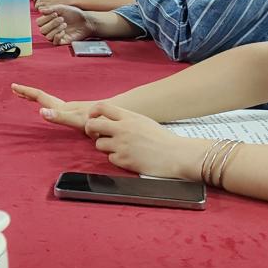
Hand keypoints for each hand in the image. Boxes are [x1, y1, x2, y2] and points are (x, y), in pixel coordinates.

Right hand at [10, 85, 94, 131]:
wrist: (117, 120)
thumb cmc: (98, 121)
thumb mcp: (77, 120)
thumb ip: (60, 116)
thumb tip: (42, 111)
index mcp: (62, 107)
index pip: (41, 96)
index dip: (27, 91)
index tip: (14, 86)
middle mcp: (66, 107)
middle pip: (43, 97)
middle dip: (29, 93)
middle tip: (15, 89)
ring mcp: (72, 110)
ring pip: (50, 103)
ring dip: (38, 99)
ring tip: (28, 97)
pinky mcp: (79, 116)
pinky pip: (59, 111)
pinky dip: (50, 108)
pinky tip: (53, 112)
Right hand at [36, 4, 95, 44]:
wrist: (85, 21)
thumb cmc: (74, 14)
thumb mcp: (62, 8)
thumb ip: (51, 9)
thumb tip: (40, 10)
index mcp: (48, 20)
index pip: (39, 22)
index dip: (46, 18)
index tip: (55, 13)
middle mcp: (51, 29)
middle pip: (42, 30)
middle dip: (52, 23)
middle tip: (62, 19)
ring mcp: (56, 35)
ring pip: (47, 36)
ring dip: (55, 29)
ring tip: (64, 24)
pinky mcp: (62, 41)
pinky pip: (54, 42)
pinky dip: (58, 36)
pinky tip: (64, 31)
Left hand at [83, 103, 202, 179]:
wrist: (177, 155)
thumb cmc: (162, 139)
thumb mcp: (143, 121)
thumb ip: (126, 119)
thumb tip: (108, 120)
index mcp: (128, 117)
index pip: (101, 107)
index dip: (92, 112)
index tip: (91, 118)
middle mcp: (122, 129)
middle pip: (92, 125)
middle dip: (90, 131)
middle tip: (95, 135)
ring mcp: (122, 145)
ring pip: (98, 144)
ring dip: (105, 147)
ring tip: (118, 148)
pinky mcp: (124, 160)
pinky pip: (110, 158)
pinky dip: (116, 159)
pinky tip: (128, 158)